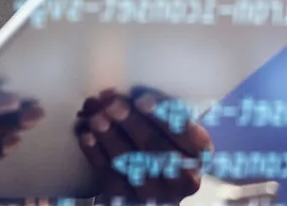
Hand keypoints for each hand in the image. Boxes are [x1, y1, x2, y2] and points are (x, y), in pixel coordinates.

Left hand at [73, 87, 212, 205]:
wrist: (149, 178)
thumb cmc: (160, 139)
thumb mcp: (169, 124)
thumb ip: (157, 108)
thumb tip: (126, 91)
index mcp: (199, 153)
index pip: (189, 136)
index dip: (164, 117)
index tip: (141, 101)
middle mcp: (183, 177)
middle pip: (157, 149)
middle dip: (132, 123)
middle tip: (113, 105)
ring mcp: (155, 192)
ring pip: (131, 163)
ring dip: (111, 137)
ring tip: (96, 116)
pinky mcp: (128, 198)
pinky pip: (110, 176)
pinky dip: (97, 154)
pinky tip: (87, 136)